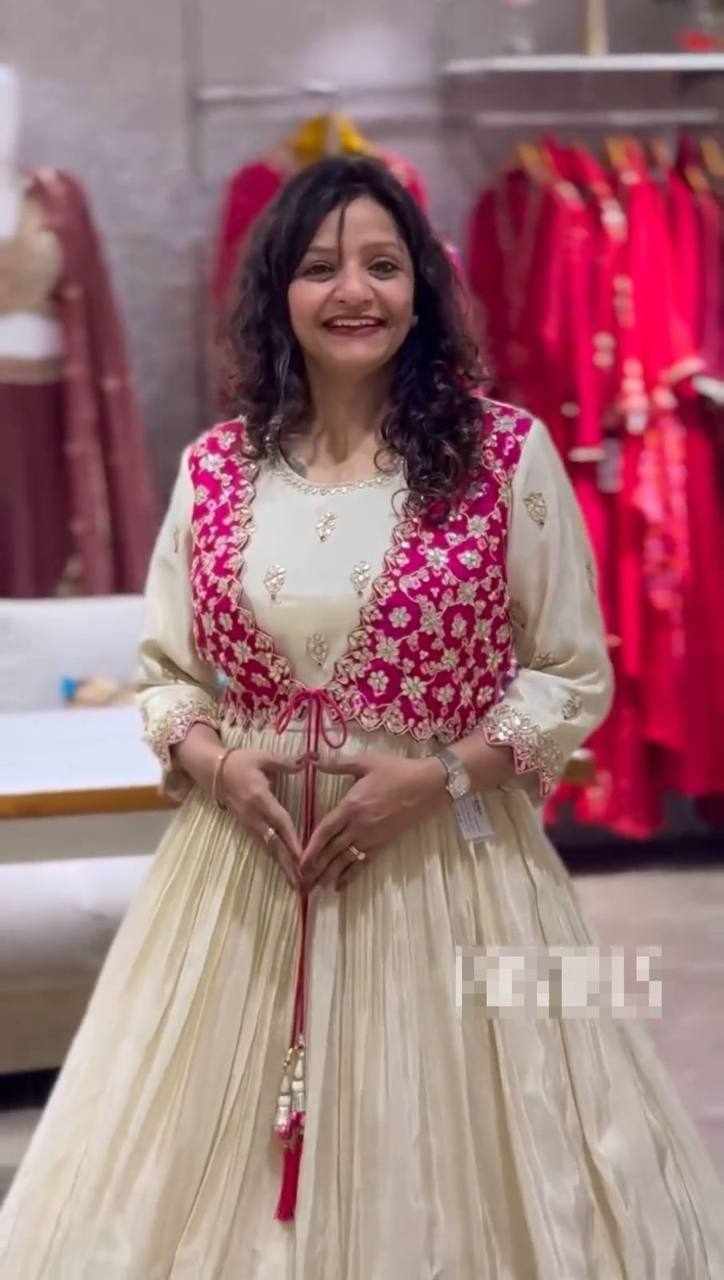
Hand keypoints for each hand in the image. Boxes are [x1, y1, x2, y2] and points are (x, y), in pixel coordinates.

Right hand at [220, 749, 304, 888]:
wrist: (213, 770)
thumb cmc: (240, 761)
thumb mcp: (263, 757)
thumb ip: (285, 763)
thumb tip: (307, 761)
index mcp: (259, 798)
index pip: (280, 822)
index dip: (292, 839)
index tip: (303, 857)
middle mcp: (253, 816)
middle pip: (273, 844)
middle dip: (287, 864)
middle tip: (302, 884)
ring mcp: (248, 824)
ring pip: (268, 848)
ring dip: (282, 866)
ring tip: (297, 884)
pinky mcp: (246, 827)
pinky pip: (263, 845)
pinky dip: (275, 859)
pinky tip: (285, 870)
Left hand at [300, 752, 446, 892]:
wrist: (427, 785)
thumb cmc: (396, 770)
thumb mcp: (365, 762)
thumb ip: (337, 765)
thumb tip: (314, 761)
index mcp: (351, 806)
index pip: (325, 831)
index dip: (310, 848)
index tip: (298, 861)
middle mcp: (358, 825)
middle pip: (331, 850)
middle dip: (315, 867)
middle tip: (301, 881)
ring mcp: (371, 837)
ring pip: (345, 860)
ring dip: (329, 875)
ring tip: (315, 888)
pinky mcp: (383, 843)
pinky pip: (362, 863)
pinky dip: (350, 876)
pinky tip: (340, 885)